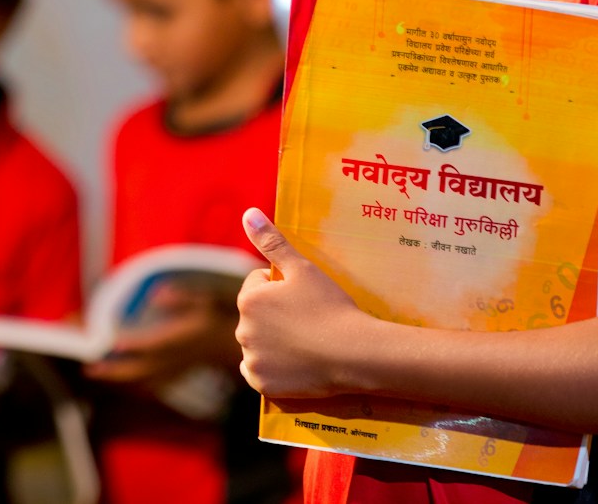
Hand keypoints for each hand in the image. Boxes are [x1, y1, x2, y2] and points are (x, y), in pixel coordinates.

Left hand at [86, 282, 238, 386]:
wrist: (230, 345)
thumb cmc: (214, 316)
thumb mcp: (205, 300)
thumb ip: (181, 297)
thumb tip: (155, 294)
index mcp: (183, 339)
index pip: (156, 345)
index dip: (135, 344)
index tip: (114, 343)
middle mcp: (176, 358)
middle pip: (143, 369)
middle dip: (116, 371)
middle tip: (89, 369)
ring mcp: (175, 370)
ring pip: (143, 379)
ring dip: (118, 377)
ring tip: (93, 372)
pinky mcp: (174, 375)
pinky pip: (150, 383)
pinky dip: (130, 382)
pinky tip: (114, 377)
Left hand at [236, 206, 369, 398]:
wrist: (355, 353)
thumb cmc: (330, 306)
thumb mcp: (302, 268)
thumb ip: (272, 240)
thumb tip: (248, 213)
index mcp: (248, 299)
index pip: (257, 284)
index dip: (281, 288)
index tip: (304, 297)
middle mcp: (242, 330)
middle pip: (256, 316)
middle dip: (274, 315)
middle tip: (307, 320)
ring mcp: (252, 359)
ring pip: (257, 344)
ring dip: (272, 341)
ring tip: (304, 342)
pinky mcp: (262, 384)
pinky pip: (259, 372)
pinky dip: (271, 368)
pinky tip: (294, 363)